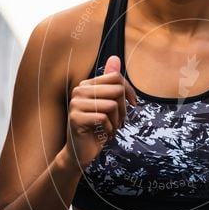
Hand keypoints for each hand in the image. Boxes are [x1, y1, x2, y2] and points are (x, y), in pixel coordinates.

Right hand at [65, 55, 137, 169]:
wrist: (81, 152)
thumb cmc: (97, 128)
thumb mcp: (108, 103)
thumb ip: (111, 82)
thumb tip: (115, 57)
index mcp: (87, 85)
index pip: (116, 77)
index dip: (129, 91)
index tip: (133, 104)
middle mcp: (79, 90)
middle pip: (116, 90)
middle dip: (123, 109)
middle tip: (118, 122)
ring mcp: (75, 104)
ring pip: (112, 105)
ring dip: (117, 121)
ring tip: (111, 128)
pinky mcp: (75, 118)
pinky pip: (104, 118)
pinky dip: (109, 129)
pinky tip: (103, 134)